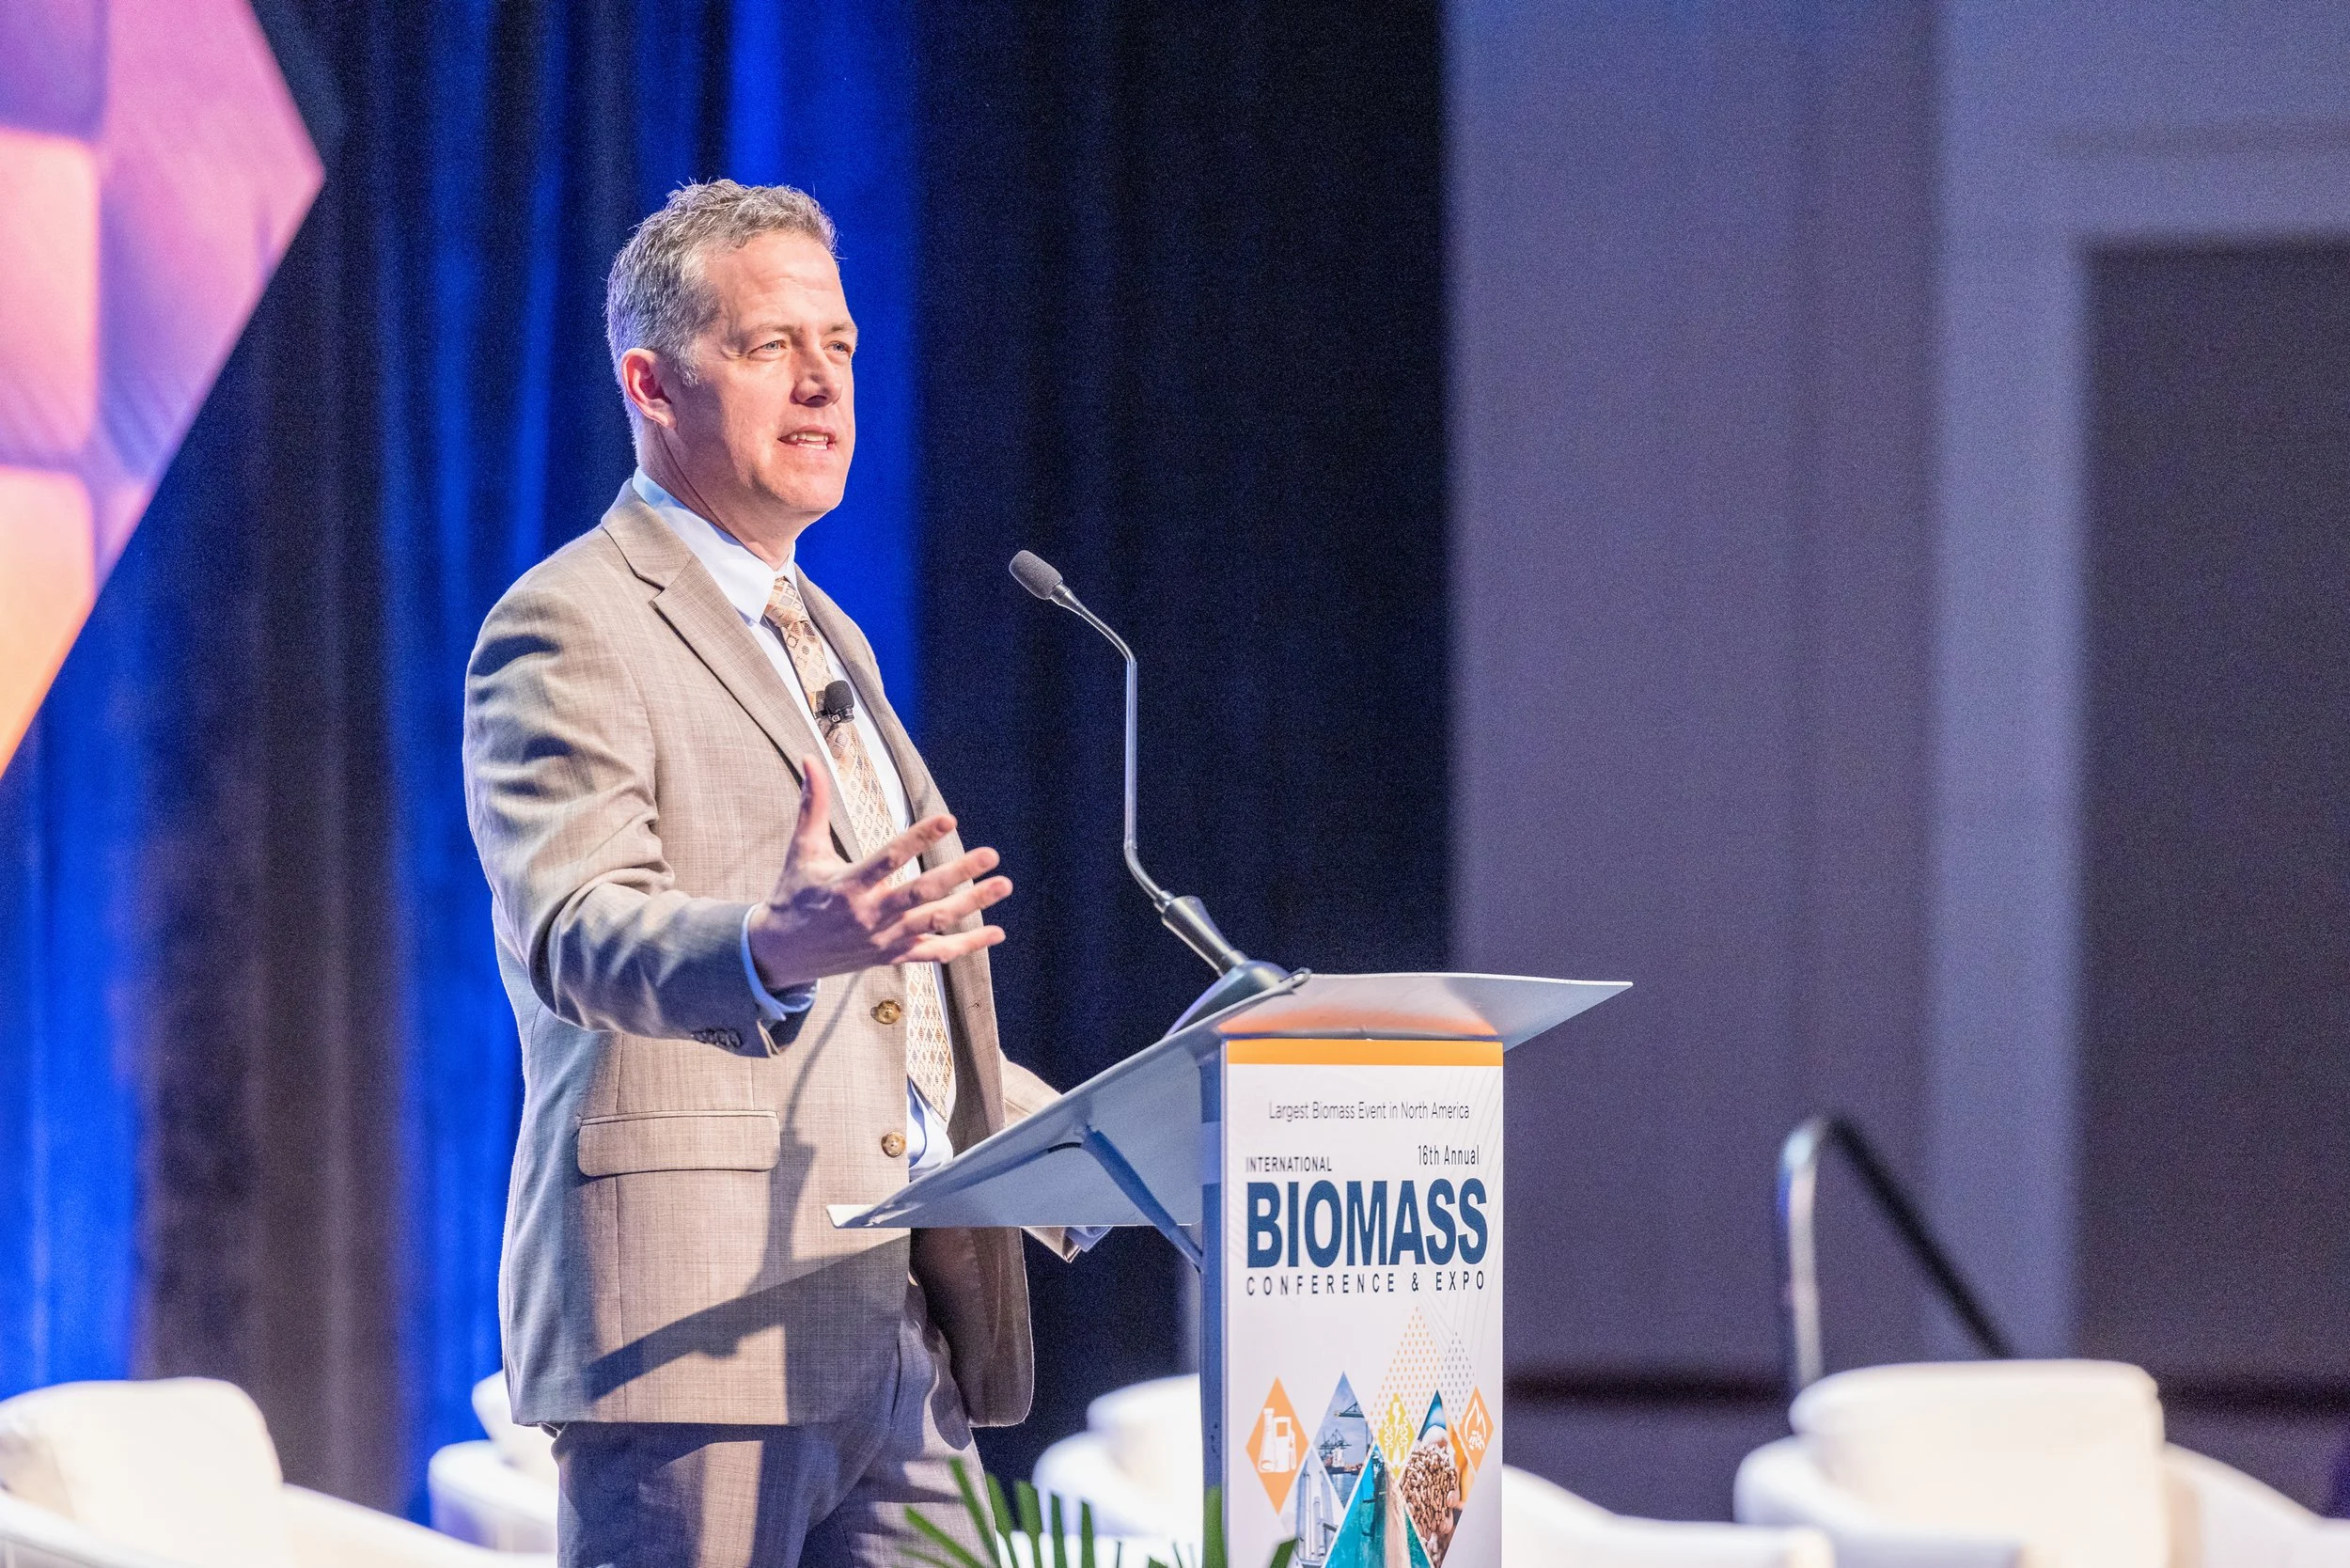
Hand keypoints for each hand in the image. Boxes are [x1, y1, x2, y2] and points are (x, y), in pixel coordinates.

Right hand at [746, 758, 1011, 989]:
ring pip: (934, 922)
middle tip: (991, 854)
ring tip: (1003, 885)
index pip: (889, 858)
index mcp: (847, 885)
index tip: (950, 819)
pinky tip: (996, 931)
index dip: (920, 838)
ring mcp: (882, 940)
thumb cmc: (793, 894)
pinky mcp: (891, 957)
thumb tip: (809, 758)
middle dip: (958, 873)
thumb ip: (812, 804)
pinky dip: (966, 945)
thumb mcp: (801, 850)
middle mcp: (868, 915)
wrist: (779, 955)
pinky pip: (934, 953)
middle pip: (921, 893)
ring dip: (972, 905)